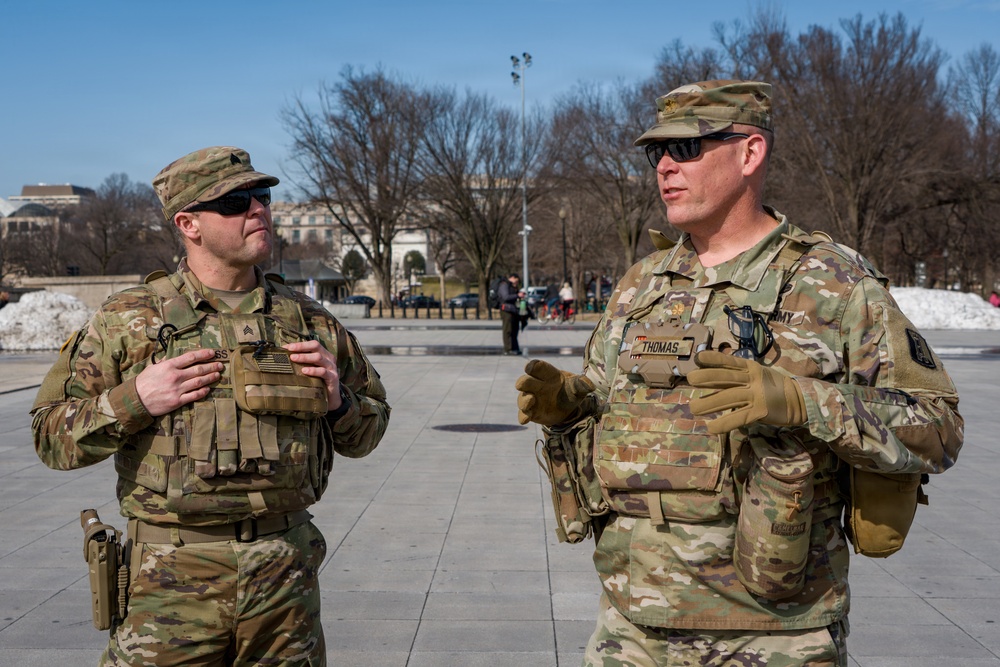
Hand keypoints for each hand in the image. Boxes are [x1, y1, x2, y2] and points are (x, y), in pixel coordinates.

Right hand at [135, 349, 222, 416]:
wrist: (135, 401)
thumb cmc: (143, 382)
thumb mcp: (152, 368)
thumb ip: (165, 362)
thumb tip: (173, 357)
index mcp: (169, 366)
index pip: (190, 357)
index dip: (204, 354)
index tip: (213, 352)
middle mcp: (175, 376)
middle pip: (198, 369)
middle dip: (212, 366)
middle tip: (221, 364)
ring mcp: (177, 389)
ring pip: (199, 382)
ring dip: (210, 378)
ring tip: (218, 375)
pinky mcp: (177, 401)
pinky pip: (194, 396)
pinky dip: (203, 391)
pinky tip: (208, 388)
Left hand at [285, 340, 342, 410]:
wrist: (331, 398)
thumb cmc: (317, 381)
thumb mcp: (310, 370)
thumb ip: (302, 363)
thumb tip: (283, 357)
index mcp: (324, 354)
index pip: (313, 344)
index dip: (300, 344)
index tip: (286, 347)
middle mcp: (329, 358)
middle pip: (316, 347)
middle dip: (301, 347)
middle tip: (289, 351)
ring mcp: (332, 368)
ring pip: (318, 358)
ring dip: (305, 357)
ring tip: (293, 359)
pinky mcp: (333, 378)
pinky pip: (323, 372)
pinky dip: (313, 370)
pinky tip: (304, 371)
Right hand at [515, 359, 594, 425]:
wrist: (568, 408)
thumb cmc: (570, 391)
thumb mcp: (578, 387)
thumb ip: (582, 384)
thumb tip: (591, 384)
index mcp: (547, 375)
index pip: (537, 367)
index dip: (532, 366)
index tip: (529, 368)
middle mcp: (536, 385)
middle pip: (524, 381)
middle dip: (523, 382)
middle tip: (522, 384)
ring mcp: (532, 399)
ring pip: (522, 399)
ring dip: (524, 400)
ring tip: (531, 401)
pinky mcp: (531, 412)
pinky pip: (522, 415)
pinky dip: (523, 417)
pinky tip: (526, 419)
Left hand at [687, 351, 805, 434]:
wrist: (800, 400)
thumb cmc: (774, 387)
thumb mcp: (758, 374)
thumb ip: (739, 375)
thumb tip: (712, 376)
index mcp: (751, 368)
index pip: (729, 361)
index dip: (713, 358)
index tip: (697, 358)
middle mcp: (753, 379)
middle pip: (726, 377)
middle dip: (706, 378)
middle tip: (690, 380)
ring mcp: (757, 395)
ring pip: (729, 398)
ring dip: (708, 403)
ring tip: (692, 408)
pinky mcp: (761, 412)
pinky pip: (739, 418)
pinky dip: (724, 423)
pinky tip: (711, 428)